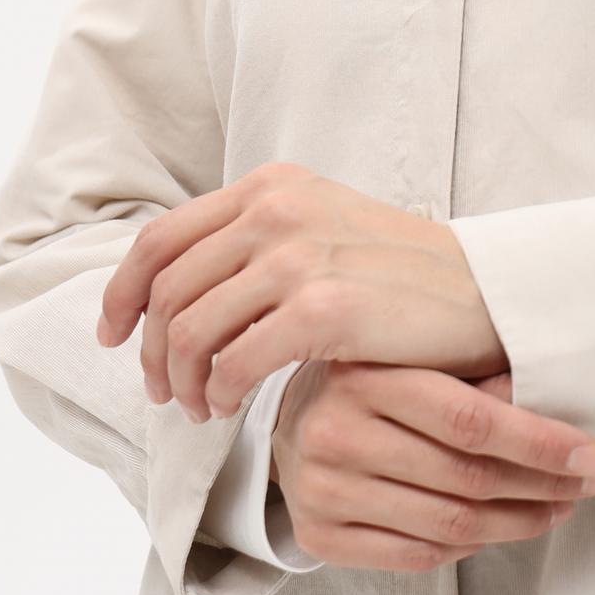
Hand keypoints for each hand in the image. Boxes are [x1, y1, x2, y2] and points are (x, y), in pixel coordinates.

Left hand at [95, 163, 507, 418]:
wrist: (481, 292)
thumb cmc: (398, 273)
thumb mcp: (320, 225)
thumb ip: (255, 239)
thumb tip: (180, 287)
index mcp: (270, 185)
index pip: (161, 238)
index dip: (122, 293)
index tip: (112, 334)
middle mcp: (276, 209)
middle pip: (168, 288)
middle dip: (149, 350)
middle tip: (161, 393)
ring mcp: (299, 256)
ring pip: (191, 328)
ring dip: (181, 380)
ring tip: (198, 408)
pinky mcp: (324, 309)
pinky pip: (235, 362)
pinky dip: (219, 393)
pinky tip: (228, 409)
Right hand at [268, 360, 594, 571]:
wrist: (287, 417)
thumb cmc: (370, 380)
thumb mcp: (413, 355)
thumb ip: (475, 374)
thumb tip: (559, 401)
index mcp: (366, 375)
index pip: (470, 420)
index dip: (539, 443)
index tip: (589, 456)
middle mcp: (337, 432)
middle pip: (466, 477)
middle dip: (541, 485)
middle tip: (585, 483)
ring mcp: (325, 488)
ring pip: (449, 524)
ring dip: (517, 522)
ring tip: (555, 507)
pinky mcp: (320, 534)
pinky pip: (417, 555)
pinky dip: (468, 548)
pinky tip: (497, 527)